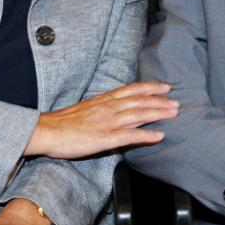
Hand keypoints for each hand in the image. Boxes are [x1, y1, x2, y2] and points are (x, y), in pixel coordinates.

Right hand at [24, 82, 177, 158]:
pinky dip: (146, 135)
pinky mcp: (104, 138)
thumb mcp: (86, 109)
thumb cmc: (63, 122)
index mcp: (103, 100)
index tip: (165, 87)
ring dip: (158, 113)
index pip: (131, 90)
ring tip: (174, 114)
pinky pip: (129, 135)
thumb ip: (102, 107)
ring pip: (138, 114)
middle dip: (160, 101)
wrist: (46, 131)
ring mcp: (107, 122)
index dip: (150, 87)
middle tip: (177, 102)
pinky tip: (159, 136)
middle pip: (139, 101)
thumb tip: (115, 108)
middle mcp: (108, 107)